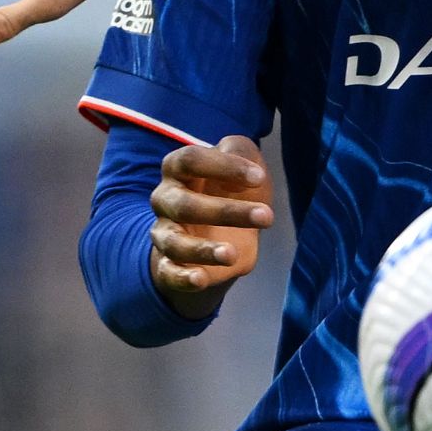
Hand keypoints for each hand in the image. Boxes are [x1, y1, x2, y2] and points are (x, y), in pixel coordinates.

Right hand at [149, 134, 273, 317]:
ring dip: (203, 249)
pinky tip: (200, 279)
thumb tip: (240, 157)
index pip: (190, 160)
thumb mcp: (244, 164)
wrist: (224, 234)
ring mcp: (164, 234)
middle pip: (185, 204)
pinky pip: (167, 272)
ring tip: (232, 253)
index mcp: (178, 169)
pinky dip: (182, 278)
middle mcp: (165, 200)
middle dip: (226, 211)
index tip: (259, 177)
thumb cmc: (232, 190)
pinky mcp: (168, 265)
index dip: (223, 166)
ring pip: (175, 242)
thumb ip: (241, 151)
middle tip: (267, 216)